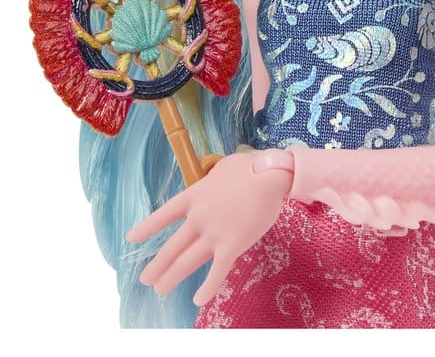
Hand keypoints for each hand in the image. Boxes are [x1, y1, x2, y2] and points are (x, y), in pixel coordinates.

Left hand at [126, 151, 291, 304]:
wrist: (270, 175)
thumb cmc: (250, 167)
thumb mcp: (223, 169)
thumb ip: (214, 179)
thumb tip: (215, 179)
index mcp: (195, 196)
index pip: (165, 214)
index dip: (147, 228)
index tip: (131, 238)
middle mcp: (199, 218)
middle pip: (173, 246)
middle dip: (157, 265)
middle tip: (145, 278)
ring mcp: (214, 233)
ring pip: (187, 262)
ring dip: (171, 277)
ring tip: (159, 290)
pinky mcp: (232, 246)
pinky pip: (217, 272)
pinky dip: (207, 288)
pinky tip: (198, 300)